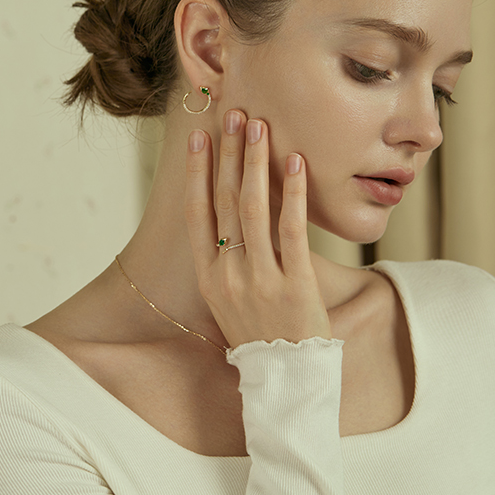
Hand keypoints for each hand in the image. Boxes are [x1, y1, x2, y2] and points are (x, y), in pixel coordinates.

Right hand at [185, 109, 331, 349]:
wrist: (285, 379)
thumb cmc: (260, 335)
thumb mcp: (229, 301)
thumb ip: (227, 261)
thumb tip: (232, 216)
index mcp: (209, 278)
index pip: (197, 214)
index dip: (197, 173)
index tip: (199, 137)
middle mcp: (229, 275)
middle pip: (226, 202)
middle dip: (231, 154)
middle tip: (236, 114)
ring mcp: (260, 280)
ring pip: (254, 209)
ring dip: (257, 163)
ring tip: (260, 127)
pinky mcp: (295, 284)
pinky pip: (292, 230)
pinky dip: (294, 194)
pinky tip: (296, 164)